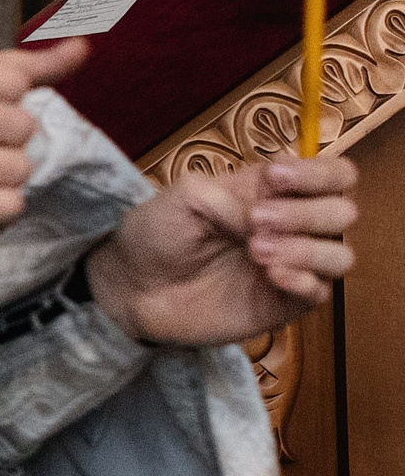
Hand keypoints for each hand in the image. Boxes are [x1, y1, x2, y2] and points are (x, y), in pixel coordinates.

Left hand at [88, 156, 357, 346]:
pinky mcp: (285, 303)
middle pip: (343, 211)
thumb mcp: (184, 196)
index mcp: (273, 191)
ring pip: (340, 255)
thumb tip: (264, 218)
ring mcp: (293, 265)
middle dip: (305, 212)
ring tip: (255, 250)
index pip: (332, 174)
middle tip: (255, 220)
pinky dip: (303, 280)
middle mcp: (292, 225)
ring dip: (306, 248)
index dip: (317, 172)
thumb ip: (230, 195)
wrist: (132, 285)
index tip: (273, 178)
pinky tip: (271, 275)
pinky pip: (321, 293)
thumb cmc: (156, 233)